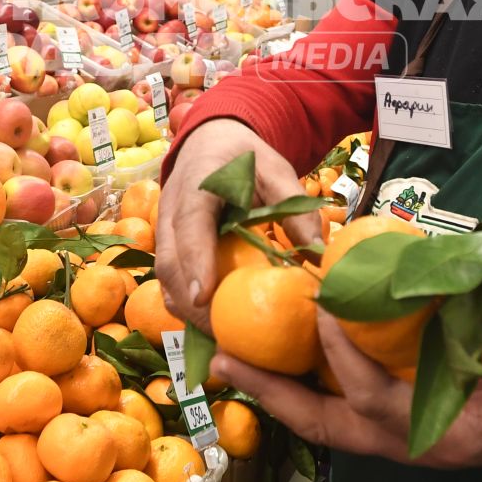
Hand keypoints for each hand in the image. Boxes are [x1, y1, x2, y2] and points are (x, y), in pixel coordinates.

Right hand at [155, 118, 322, 330]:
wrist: (212, 141)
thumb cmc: (246, 158)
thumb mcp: (277, 171)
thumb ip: (295, 208)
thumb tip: (318, 254)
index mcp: (198, 185)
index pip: (190, 227)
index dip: (195, 263)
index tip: (204, 299)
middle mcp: (170, 209)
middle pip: (169, 262)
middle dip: (191, 304)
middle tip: (223, 337)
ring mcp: (163, 229)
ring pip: (163, 276)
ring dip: (186, 310)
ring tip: (218, 340)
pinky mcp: (166, 245)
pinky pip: (168, 279)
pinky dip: (185, 305)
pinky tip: (211, 325)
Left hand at [212, 282, 481, 470]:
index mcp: (439, 432)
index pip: (375, 398)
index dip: (346, 357)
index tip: (325, 309)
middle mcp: (402, 442)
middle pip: (322, 422)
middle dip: (271, 391)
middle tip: (224, 357)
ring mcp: (387, 436)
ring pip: (317, 417)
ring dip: (272, 388)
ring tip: (224, 355)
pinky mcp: (382, 420)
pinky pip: (329, 405)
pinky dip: (296, 381)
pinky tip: (269, 351)